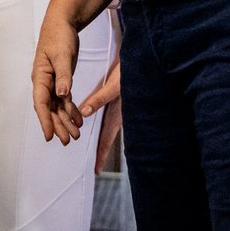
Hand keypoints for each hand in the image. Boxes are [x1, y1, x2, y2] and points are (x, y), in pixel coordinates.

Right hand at [32, 16, 82, 145]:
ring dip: (65, 121)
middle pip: (49, 109)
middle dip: (57, 125)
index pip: (41, 103)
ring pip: (57, 107)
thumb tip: (62, 94)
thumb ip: (63, 75)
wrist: (63, 22)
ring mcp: (52, 82)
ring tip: (75, 136)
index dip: (45, 120)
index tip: (49, 136)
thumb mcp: (63, 54)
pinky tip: (78, 120)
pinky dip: (71, 110)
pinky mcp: (61, 79)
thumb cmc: (59, 35)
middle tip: (67, 141)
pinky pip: (64, 100)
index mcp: (40, 76)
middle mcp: (44, 82)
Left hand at [80, 56, 121, 173]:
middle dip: (101, 149)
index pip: (107, 140)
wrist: (145, 59)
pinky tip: (101, 119)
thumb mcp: (113, 85)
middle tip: (94, 164)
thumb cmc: (131, 72)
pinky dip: (105, 121)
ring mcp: (123, 107)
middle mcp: (121, 113)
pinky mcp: (123, 98)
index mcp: (119, 115)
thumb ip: (99, 98)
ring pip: (109, 125)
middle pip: (108, 135)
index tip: (96, 171)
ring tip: (95, 145)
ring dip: (103, 135)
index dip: (101, 155)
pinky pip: (111, 114)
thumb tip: (84, 112)